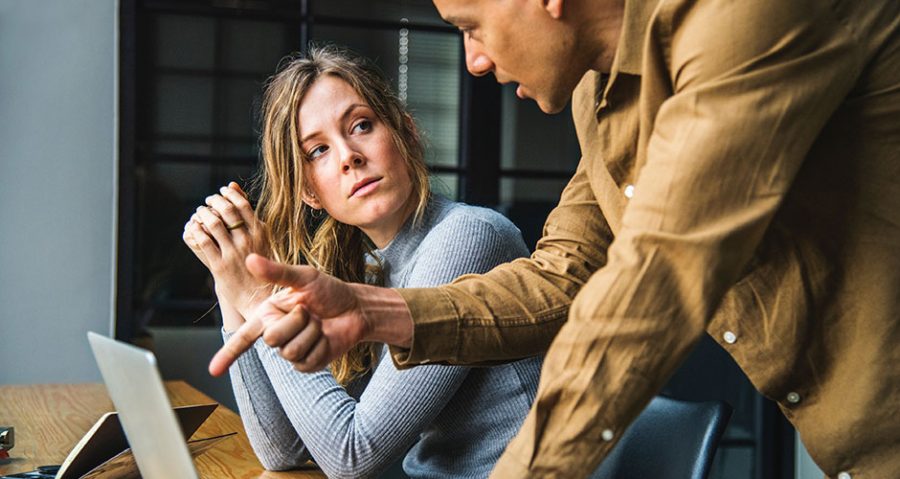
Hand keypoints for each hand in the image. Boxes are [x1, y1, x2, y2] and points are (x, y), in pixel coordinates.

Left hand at [182, 182, 271, 320]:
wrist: (259, 297)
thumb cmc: (261, 265)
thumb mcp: (261, 237)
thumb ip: (248, 214)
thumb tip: (233, 186)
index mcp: (261, 233)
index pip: (242, 204)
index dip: (229, 194)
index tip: (222, 191)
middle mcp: (248, 241)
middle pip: (227, 211)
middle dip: (214, 201)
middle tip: (208, 200)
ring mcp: (233, 253)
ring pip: (213, 224)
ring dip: (203, 214)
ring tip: (200, 212)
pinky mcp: (220, 266)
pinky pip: (204, 242)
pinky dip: (196, 230)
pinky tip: (195, 227)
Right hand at [208, 254, 369, 375]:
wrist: (356, 308)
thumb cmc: (329, 291)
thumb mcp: (305, 277)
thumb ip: (277, 272)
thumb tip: (249, 259)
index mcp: (268, 314)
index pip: (243, 337)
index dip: (227, 354)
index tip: (212, 371)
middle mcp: (276, 333)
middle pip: (272, 339)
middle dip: (296, 321)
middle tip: (309, 311)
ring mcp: (292, 351)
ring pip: (291, 351)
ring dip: (311, 333)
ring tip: (319, 322)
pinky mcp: (308, 364)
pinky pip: (307, 361)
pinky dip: (320, 346)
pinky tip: (326, 337)